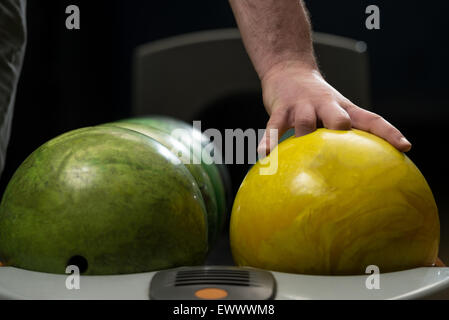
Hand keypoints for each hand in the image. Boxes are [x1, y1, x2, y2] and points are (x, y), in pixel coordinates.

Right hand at [257, 60, 411, 154]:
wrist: (288, 68)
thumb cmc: (314, 99)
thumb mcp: (333, 109)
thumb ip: (341, 134)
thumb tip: (346, 170)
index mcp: (343, 108)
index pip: (371, 119)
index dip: (388, 132)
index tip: (405, 147)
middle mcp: (326, 105)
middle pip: (340, 119)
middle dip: (343, 131)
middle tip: (342, 153)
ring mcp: (302, 105)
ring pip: (306, 123)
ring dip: (304, 139)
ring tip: (300, 159)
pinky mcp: (281, 107)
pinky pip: (274, 126)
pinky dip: (269, 141)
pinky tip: (264, 156)